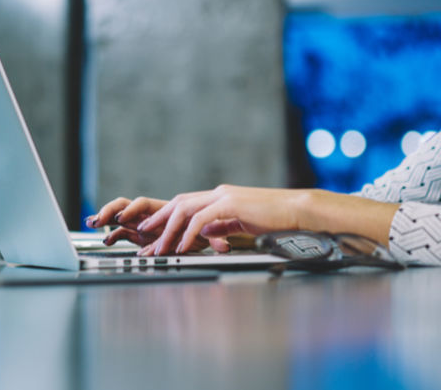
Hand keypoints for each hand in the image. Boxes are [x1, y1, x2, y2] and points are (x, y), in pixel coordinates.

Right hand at [85, 196, 224, 252]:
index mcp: (165, 208)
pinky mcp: (141, 235)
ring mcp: (144, 224)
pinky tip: (107, 240)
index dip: (134, 213)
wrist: (206, 230)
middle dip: (112, 210)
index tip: (125, 221)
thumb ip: (215, 238)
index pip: (143, 204)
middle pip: (126, 205)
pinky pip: (122, 233)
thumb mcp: (211, 233)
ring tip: (93, 222)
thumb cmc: (207, 227)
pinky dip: (113, 235)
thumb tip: (224, 246)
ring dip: (107, 216)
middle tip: (102, 218)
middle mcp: (151, 214)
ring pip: (121, 215)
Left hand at [130, 185, 312, 255]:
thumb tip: (206, 235)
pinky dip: (189, 233)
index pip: (185, 204)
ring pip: (185, 209)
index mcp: (220, 197)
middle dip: (158, 220)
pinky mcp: (231, 205)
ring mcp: (224, 197)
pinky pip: (202, 219)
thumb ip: (222, 226)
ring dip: (169, 229)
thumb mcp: (242, 224)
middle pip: (178, 203)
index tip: (152, 231)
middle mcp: (218, 193)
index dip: (166, 216)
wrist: (297, 210)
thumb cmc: (275, 220)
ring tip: (160, 247)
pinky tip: (183, 247)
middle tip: (142, 236)